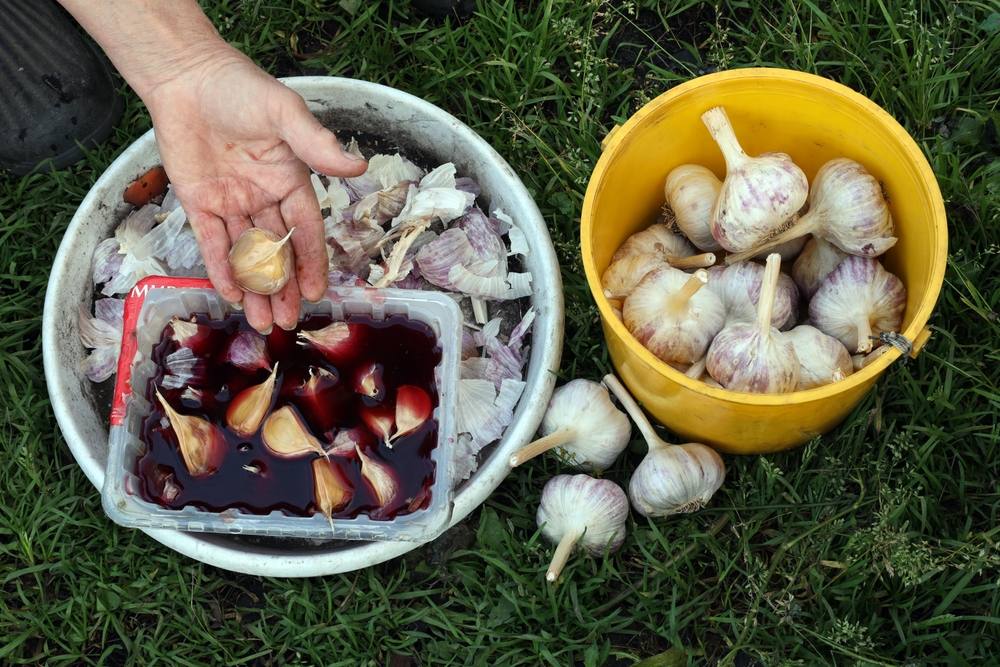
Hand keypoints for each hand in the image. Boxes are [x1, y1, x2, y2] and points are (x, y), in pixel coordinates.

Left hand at [143, 48, 367, 331]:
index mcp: (290, 178)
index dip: (311, 262)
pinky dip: (220, 268)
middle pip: (277, 250)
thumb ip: (316, 143)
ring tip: (262, 322)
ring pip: (246, 253)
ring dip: (254, 287)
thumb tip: (359, 167)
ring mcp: (231, 201)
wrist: (185, 75)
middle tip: (286, 321)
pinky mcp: (198, 202)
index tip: (315, 292)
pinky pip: (211, 242)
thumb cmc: (240, 87)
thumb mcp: (284, 112)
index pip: (306, 230)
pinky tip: (232, 294)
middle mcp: (264, 196)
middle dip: (282, 287)